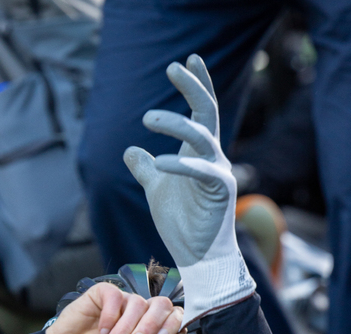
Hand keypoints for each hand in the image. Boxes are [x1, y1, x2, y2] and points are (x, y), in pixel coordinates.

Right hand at [45, 282, 183, 333]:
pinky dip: (110, 315)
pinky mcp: (102, 295)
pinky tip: (101, 329)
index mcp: (153, 329)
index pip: (174, 315)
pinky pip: (115, 295)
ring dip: (125, 327)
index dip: (172, 324)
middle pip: (161, 304)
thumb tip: (182, 332)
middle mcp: (140, 314)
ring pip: (137, 303)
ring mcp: (122, 303)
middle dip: (151, 325)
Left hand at [123, 55, 254, 325]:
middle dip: (192, 87)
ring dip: (176, 124)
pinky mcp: (221, 192)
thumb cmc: (182, 224)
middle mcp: (212, 157)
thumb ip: (145, 169)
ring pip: (202, 136)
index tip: (188, 59)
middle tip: (173, 67)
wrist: (198, 257)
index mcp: (199, 154)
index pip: (201, 112)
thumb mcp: (156, 190)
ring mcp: (219, 173)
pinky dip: (181, 164)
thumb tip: (130, 150)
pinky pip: (202, 171)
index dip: (197, 84)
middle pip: (207, 113)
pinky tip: (158, 162)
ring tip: (147, 117)